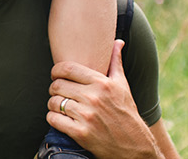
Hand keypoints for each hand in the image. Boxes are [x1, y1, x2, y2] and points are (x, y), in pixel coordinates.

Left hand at [46, 40, 161, 158]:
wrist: (134, 145)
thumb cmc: (127, 113)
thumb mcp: (123, 86)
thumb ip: (116, 63)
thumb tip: (117, 42)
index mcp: (102, 83)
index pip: (67, 68)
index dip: (56, 70)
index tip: (56, 75)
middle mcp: (94, 98)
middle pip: (57, 85)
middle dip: (54, 88)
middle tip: (58, 93)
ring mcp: (87, 116)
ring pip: (53, 102)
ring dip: (53, 104)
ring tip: (59, 106)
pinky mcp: (80, 133)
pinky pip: (54, 120)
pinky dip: (53, 119)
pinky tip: (60, 119)